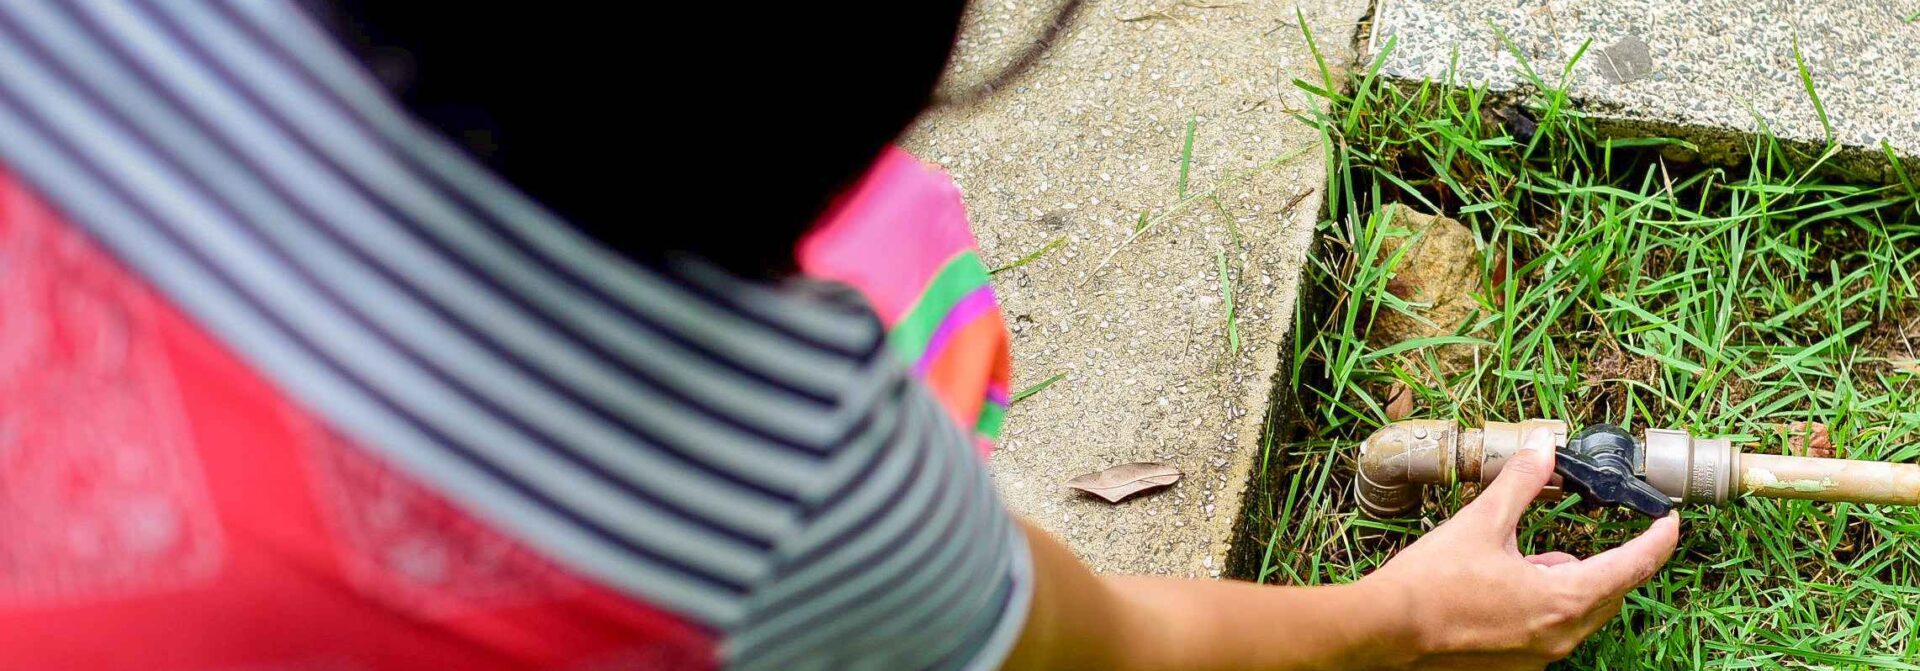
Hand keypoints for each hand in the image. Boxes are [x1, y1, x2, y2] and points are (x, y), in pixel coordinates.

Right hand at [1359, 437, 1680, 669]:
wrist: (1386, 631)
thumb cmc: (1431, 584)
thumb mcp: (1481, 523)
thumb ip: (1520, 483)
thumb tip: (1541, 447)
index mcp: (1563, 599)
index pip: (1633, 566)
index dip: (1658, 540)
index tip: (1670, 522)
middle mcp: (1560, 635)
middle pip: (1609, 593)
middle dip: (1609, 561)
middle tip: (1608, 535)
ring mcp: (1538, 657)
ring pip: (1578, 613)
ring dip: (1569, 584)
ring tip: (1532, 560)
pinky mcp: (1515, 667)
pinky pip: (1550, 631)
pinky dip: (1543, 605)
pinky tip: (1507, 588)